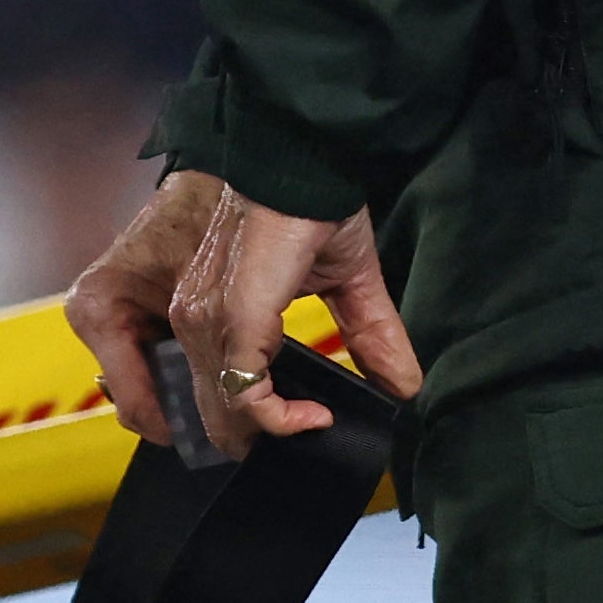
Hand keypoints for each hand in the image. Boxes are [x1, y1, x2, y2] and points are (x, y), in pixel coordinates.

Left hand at [71, 166, 416, 452]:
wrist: (303, 164)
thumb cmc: (315, 210)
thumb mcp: (348, 283)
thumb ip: (370, 337)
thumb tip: (407, 387)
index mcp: (212, 312)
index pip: (211, 390)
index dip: (251, 421)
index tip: (306, 420)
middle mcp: (195, 320)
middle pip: (210, 411)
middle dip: (255, 438)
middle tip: (307, 433)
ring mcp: (205, 320)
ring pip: (224, 409)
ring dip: (270, 431)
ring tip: (315, 422)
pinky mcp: (231, 317)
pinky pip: (245, 392)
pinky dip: (280, 416)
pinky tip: (316, 415)